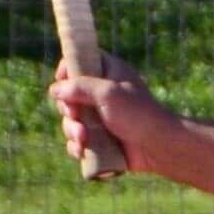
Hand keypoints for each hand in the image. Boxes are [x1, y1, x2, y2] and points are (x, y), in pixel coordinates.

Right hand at [50, 52, 171, 177]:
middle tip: (76, 116)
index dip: (67, 69)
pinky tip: (82, 151)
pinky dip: (77, 146)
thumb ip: (78, 87)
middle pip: (68, 95)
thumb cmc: (137, 114)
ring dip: (72, 131)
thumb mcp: (107, 93)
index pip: (80, 61)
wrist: (158, 147)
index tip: (62, 80)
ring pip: (71, 121)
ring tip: (83, 140)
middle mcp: (101, 93)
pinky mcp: (99, 139)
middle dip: (68, 109)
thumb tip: (54, 89)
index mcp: (108, 72)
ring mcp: (100, 117)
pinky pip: (78, 141)